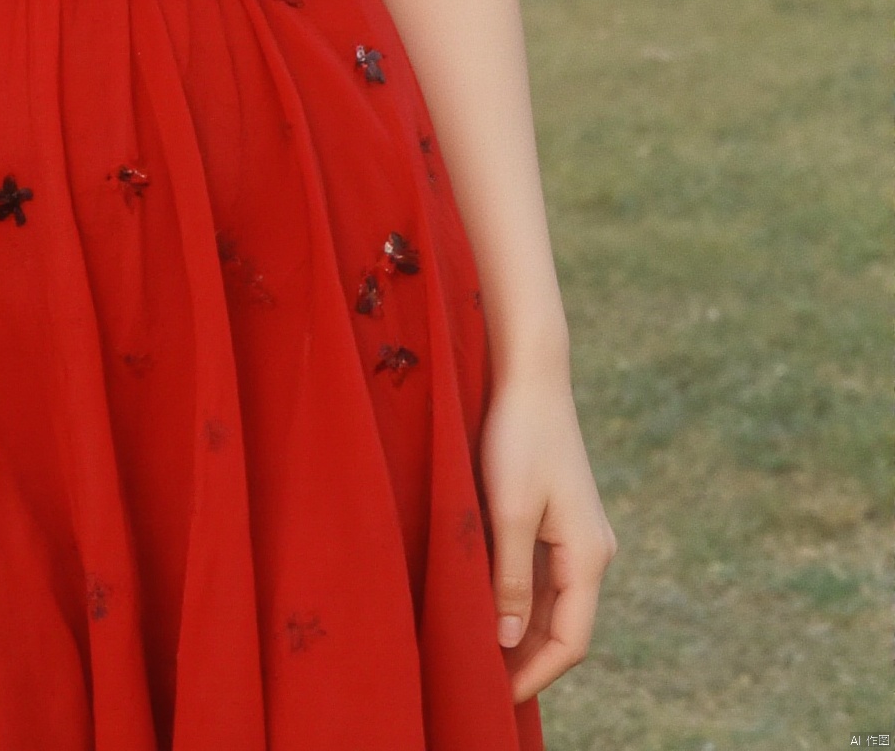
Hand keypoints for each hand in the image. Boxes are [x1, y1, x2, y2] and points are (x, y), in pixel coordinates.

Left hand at [479, 369, 616, 703]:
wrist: (530, 375)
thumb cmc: (517, 437)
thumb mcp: (508, 512)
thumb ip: (511, 579)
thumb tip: (510, 643)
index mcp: (589, 556)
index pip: (570, 641)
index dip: (535, 675)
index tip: (496, 697)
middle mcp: (592, 551)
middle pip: (564, 626)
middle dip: (527, 660)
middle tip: (480, 684)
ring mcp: (577, 534)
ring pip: (552, 602)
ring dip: (522, 630)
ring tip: (479, 655)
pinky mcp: (558, 517)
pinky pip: (543, 574)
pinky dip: (519, 598)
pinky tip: (488, 606)